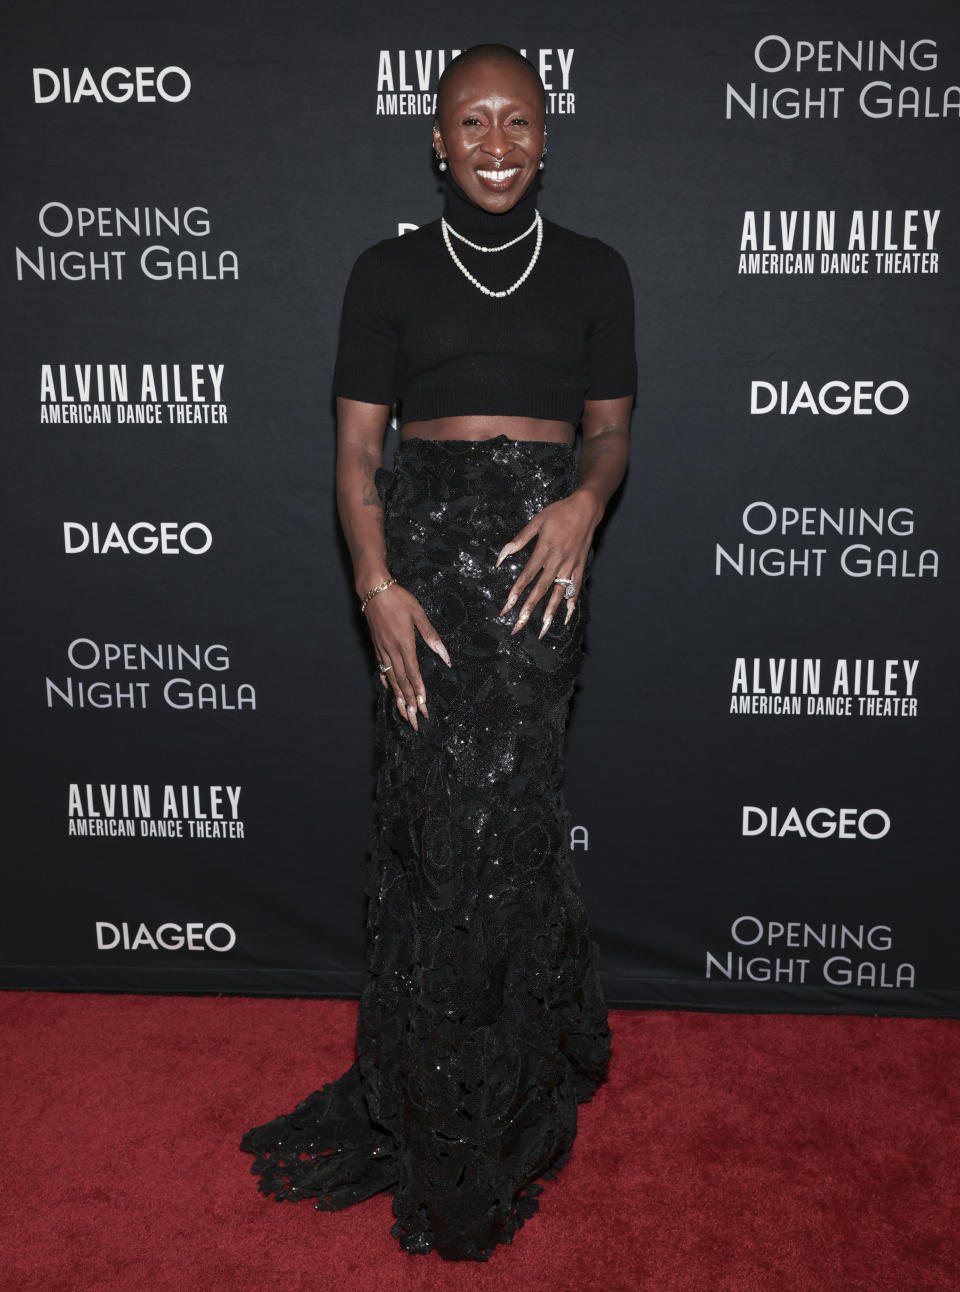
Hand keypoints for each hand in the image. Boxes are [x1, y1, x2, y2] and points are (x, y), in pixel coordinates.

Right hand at [364, 583, 450, 729]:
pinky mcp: (376, 646)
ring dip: (398, 697)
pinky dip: (386, 681)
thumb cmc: (399, 599)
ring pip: (391, 678)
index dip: (419, 691)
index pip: (413, 673)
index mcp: (405, 643)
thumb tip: (445, 656)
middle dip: (409, 703)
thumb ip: (431, 636)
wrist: (373, 589)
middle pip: (402, 682)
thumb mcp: (419, 614)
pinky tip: (389, 690)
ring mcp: (382, 649)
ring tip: (404, 714)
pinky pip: (382, 668)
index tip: (423, 706)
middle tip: (414, 721)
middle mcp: (392, 650)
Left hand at [495, 488, 602, 636]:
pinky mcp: (580, 566)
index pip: (527, 576)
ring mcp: (571, 565)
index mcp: (545, 549)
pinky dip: (571, 603)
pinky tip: (565, 616)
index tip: (507, 607)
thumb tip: (501, 557)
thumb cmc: (559, 512)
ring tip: (543, 630)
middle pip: (541, 590)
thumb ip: (519, 540)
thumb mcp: (537, 521)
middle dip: (528, 609)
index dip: (516, 593)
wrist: (587, 508)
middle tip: (518, 626)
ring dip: (550, 613)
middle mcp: (558, 560)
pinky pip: (575, 588)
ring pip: (559, 593)